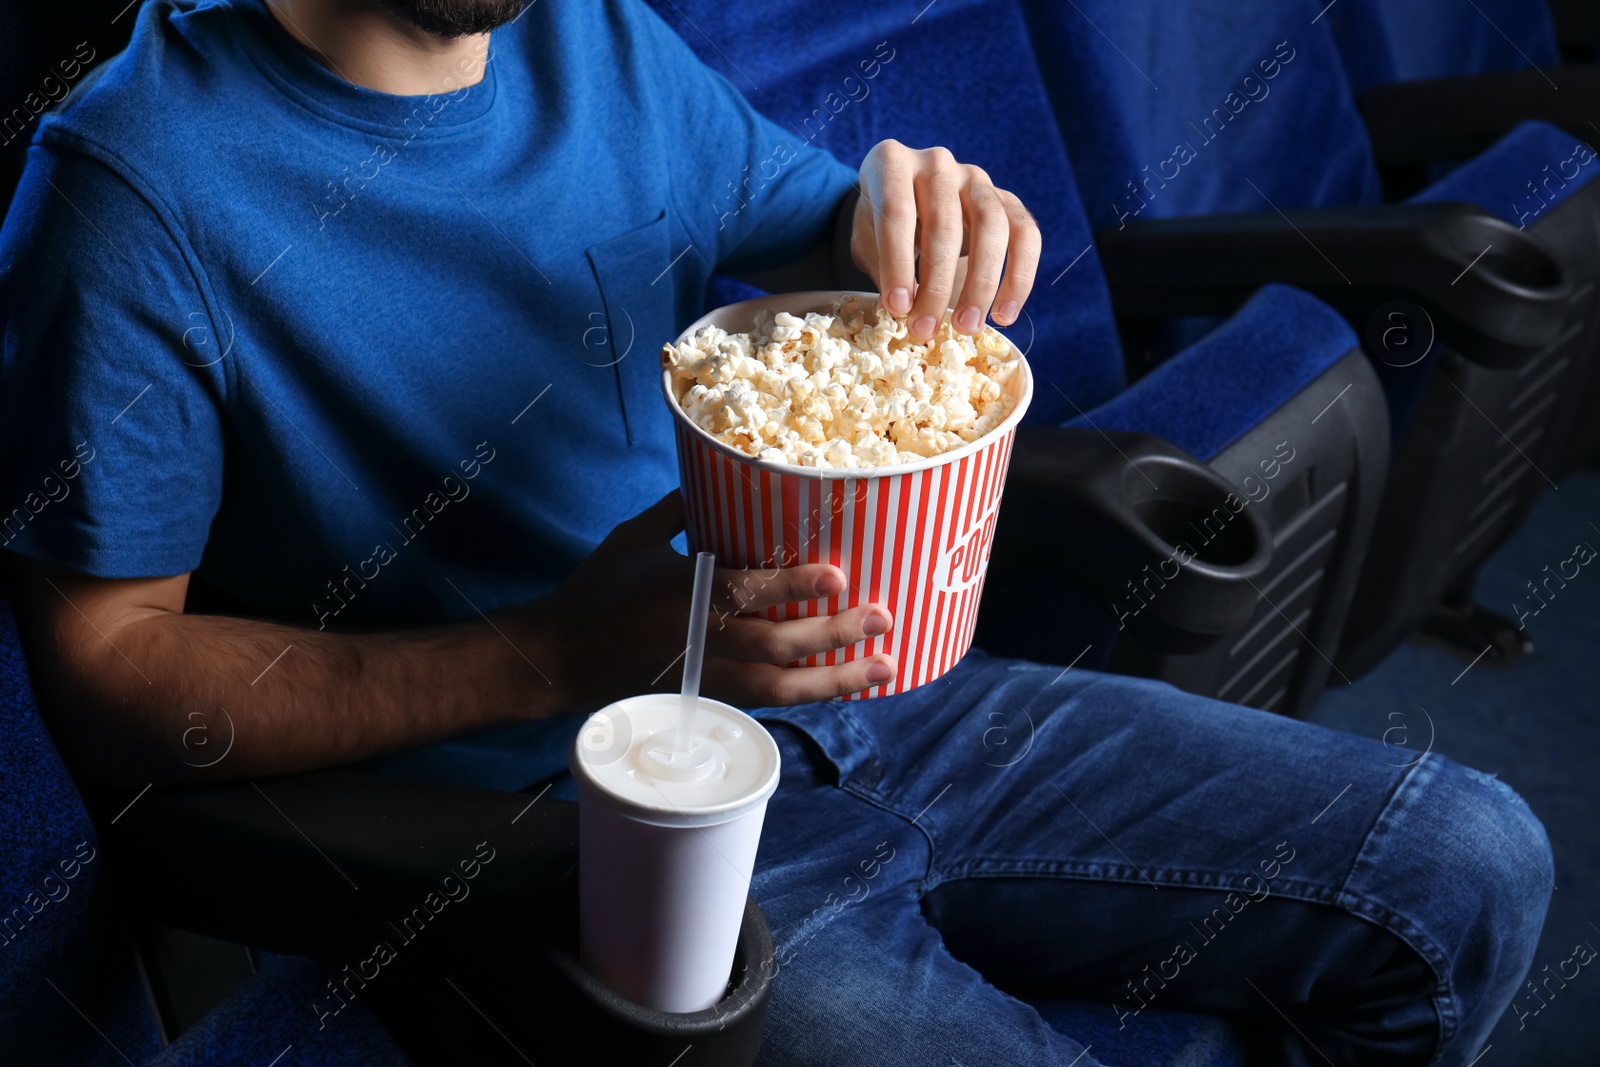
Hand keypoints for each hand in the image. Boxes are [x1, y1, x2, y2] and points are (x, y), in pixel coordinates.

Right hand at [532, 493, 896, 710]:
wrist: (561, 657)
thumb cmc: (596, 589)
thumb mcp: (636, 538)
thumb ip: (684, 509)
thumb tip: (726, 473)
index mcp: (677, 594)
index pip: (743, 591)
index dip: (792, 585)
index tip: (837, 575)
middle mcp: (698, 639)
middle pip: (775, 645)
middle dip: (832, 635)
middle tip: (882, 618)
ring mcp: (707, 674)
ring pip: (780, 686)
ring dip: (836, 679)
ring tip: (884, 667)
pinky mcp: (711, 694)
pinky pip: (769, 698)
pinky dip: (811, 692)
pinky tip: (846, 684)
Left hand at [851, 139, 1041, 339]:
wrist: (908, 202)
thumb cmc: (881, 225)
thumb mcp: (865, 241)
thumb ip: (880, 266)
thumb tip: (903, 309)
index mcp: (892, 164)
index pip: (897, 210)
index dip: (897, 261)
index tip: (897, 307)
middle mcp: (937, 163)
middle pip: (945, 223)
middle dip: (935, 285)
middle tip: (925, 329)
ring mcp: (976, 179)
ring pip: (992, 227)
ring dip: (981, 284)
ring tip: (968, 326)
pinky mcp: (1007, 200)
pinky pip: (1026, 235)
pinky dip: (1019, 278)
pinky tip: (1004, 315)